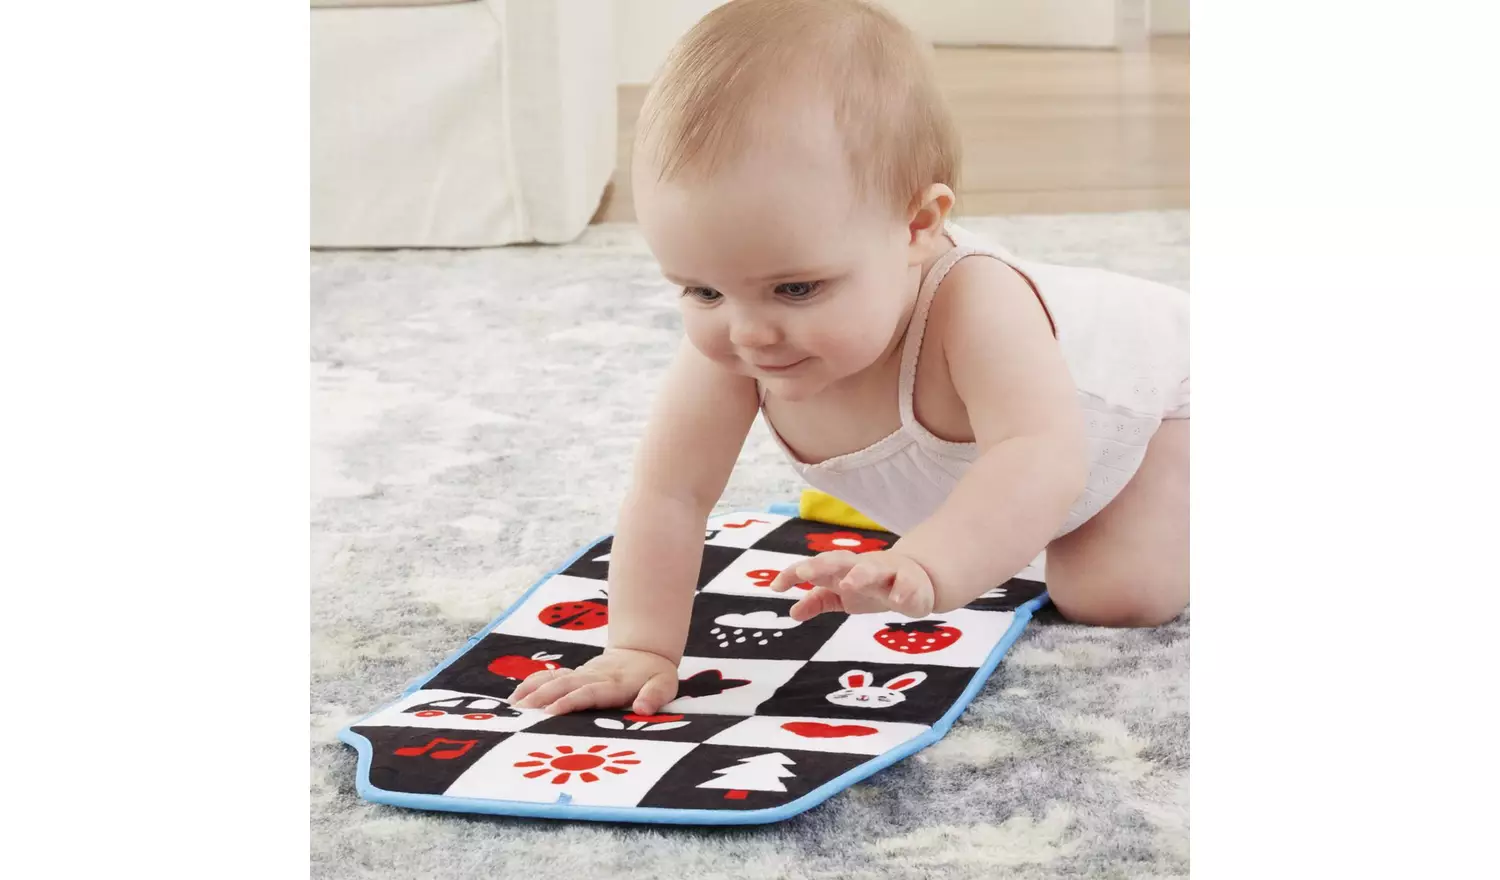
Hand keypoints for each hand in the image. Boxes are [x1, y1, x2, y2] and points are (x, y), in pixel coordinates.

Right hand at [509, 647, 679, 715]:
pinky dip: (532, 684)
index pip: (589, 692)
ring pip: (554, 679)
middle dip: (542, 697)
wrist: (644, 652)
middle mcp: (594, 677)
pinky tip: (515, 697)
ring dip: (533, 691)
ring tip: (513, 707)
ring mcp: (582, 674)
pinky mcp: (574, 675)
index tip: (551, 711)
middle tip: (522, 712)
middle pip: (565, 684)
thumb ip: (654, 696)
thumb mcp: (665, 685)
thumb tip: (643, 709)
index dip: (570, 701)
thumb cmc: (656, 675)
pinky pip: (550, 677)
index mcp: (614, 683)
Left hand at [769, 549, 934, 619]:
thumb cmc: (871, 586)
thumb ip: (819, 601)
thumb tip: (793, 612)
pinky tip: (897, 601)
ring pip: (874, 568)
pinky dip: (903, 591)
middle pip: (840, 561)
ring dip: (861, 574)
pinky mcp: (911, 585)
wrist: (916, 580)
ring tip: (848, 584)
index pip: (816, 566)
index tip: (775, 586)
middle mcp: (862, 566)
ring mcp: (888, 574)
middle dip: (822, 565)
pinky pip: (907, 587)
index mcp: (843, 568)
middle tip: (805, 572)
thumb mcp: (842, 596)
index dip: (795, 573)